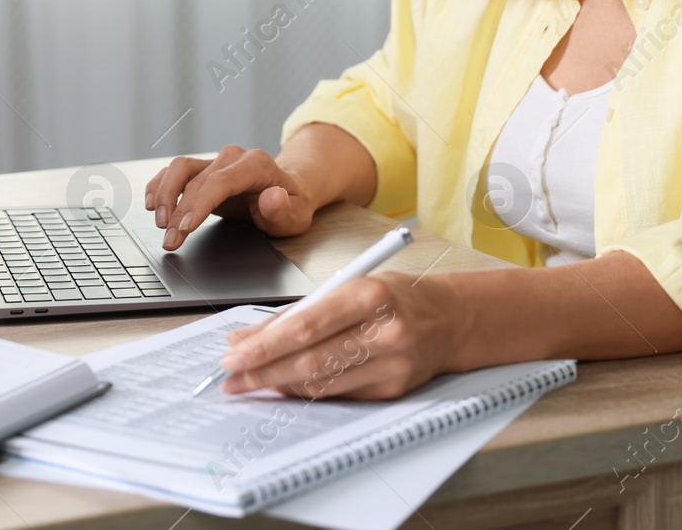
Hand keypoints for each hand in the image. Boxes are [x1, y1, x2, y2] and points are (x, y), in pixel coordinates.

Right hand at [144, 144, 315, 250]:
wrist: (288, 190)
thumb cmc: (290, 205)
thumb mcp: (295, 215)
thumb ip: (283, 208)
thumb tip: (272, 198)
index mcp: (257, 165)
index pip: (222, 181)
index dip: (200, 203)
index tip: (185, 226)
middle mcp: (233, 158)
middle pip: (198, 181)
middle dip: (179, 213)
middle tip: (170, 241)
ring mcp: (216, 161)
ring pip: (180, 168)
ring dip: (164, 194)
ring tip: (158, 222)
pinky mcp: (203, 169)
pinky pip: (175, 171)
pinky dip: (160, 184)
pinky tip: (151, 203)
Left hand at [219, 272, 457, 399]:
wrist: (450, 319)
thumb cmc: (393, 296)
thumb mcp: (348, 286)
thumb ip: (298, 312)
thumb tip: (246, 338)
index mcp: (370, 294)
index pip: (306, 326)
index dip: (264, 346)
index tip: (233, 355)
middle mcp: (385, 331)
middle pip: (310, 361)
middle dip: (262, 372)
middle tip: (230, 378)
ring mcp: (393, 365)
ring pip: (322, 384)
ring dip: (279, 386)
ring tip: (249, 383)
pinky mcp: (394, 390)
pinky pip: (338, 395)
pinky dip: (306, 392)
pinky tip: (284, 387)